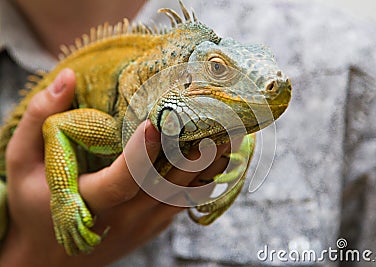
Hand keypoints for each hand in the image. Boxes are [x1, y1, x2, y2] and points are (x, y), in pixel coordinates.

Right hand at [0, 69, 229, 265]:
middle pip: (167, 183)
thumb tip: (68, 78)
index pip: (123, 180)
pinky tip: (219, 157)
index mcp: (89, 201)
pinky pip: (185, 203)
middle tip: (217, 118)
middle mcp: (123, 216)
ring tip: (229, 132)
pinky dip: (204, 180)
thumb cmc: (35, 203)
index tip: (156, 122)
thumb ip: (40, 119)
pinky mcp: (155, 227)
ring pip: (184, 193)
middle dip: (194, 150)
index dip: (141, 153)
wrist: (51, 257)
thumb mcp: (22, 162)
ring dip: (207, 163)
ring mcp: (143, 225)